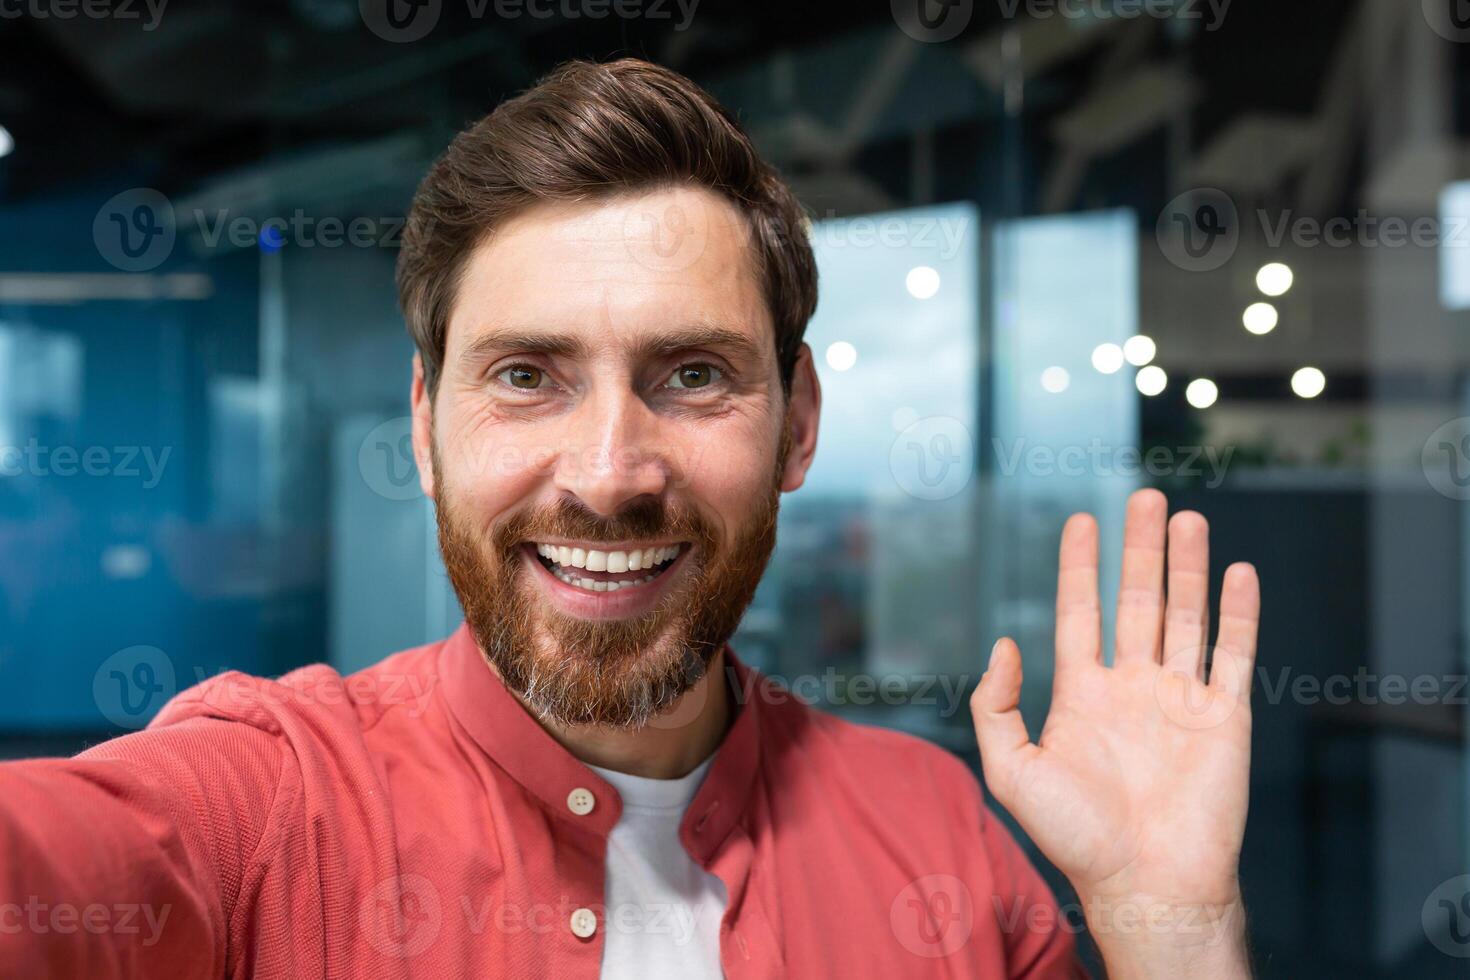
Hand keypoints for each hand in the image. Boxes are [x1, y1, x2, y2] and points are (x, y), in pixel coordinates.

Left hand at [971, 489, 1258, 977]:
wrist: (1146, 884)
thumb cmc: (1075, 836)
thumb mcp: (1010, 769)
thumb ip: (995, 704)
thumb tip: (1003, 642)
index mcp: (1083, 694)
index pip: (1080, 612)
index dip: (1079, 566)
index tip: (1080, 519)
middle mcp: (1132, 687)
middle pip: (1136, 600)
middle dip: (1139, 548)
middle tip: (1143, 497)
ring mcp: (1180, 698)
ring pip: (1185, 615)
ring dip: (1186, 566)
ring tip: (1185, 517)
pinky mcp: (1224, 717)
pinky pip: (1233, 654)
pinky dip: (1237, 612)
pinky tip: (1235, 571)